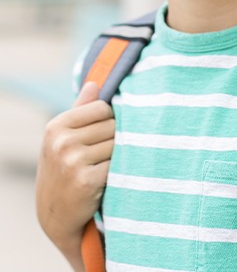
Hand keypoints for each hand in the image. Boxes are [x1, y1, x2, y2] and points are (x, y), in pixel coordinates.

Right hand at [36, 82, 114, 269]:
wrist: (55, 213)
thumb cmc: (64, 167)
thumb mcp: (64, 137)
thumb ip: (81, 109)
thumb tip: (95, 83)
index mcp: (56, 126)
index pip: (102, 107)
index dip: (109, 119)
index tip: (103, 133)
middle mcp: (62, 142)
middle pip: (112, 125)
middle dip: (115, 137)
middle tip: (105, 153)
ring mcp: (73, 161)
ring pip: (117, 144)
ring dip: (119, 154)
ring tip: (106, 165)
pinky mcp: (87, 181)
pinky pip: (118, 163)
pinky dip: (120, 169)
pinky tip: (110, 177)